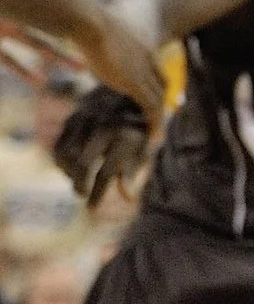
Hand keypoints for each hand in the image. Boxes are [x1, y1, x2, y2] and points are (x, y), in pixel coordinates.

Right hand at [53, 86, 151, 209]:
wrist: (131, 95)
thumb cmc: (140, 130)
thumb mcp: (144, 149)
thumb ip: (133, 171)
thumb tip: (127, 198)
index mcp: (125, 137)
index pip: (107, 172)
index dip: (97, 194)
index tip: (91, 209)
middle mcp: (103, 127)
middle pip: (83, 163)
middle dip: (79, 184)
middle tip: (82, 194)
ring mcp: (85, 121)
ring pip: (66, 154)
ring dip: (69, 173)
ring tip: (79, 182)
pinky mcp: (73, 118)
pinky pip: (59, 144)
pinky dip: (61, 161)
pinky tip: (70, 169)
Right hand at [76, 8, 165, 130]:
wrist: (91, 21)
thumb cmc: (84, 20)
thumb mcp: (94, 29)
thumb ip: (93, 38)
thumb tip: (76, 36)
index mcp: (139, 46)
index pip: (154, 69)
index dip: (156, 82)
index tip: (154, 94)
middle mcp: (147, 60)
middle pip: (161, 85)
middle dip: (161, 100)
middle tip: (156, 117)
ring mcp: (142, 72)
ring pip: (158, 99)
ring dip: (158, 117)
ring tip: (156, 133)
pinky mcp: (135, 84)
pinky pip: (151, 108)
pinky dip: (155, 123)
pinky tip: (154, 136)